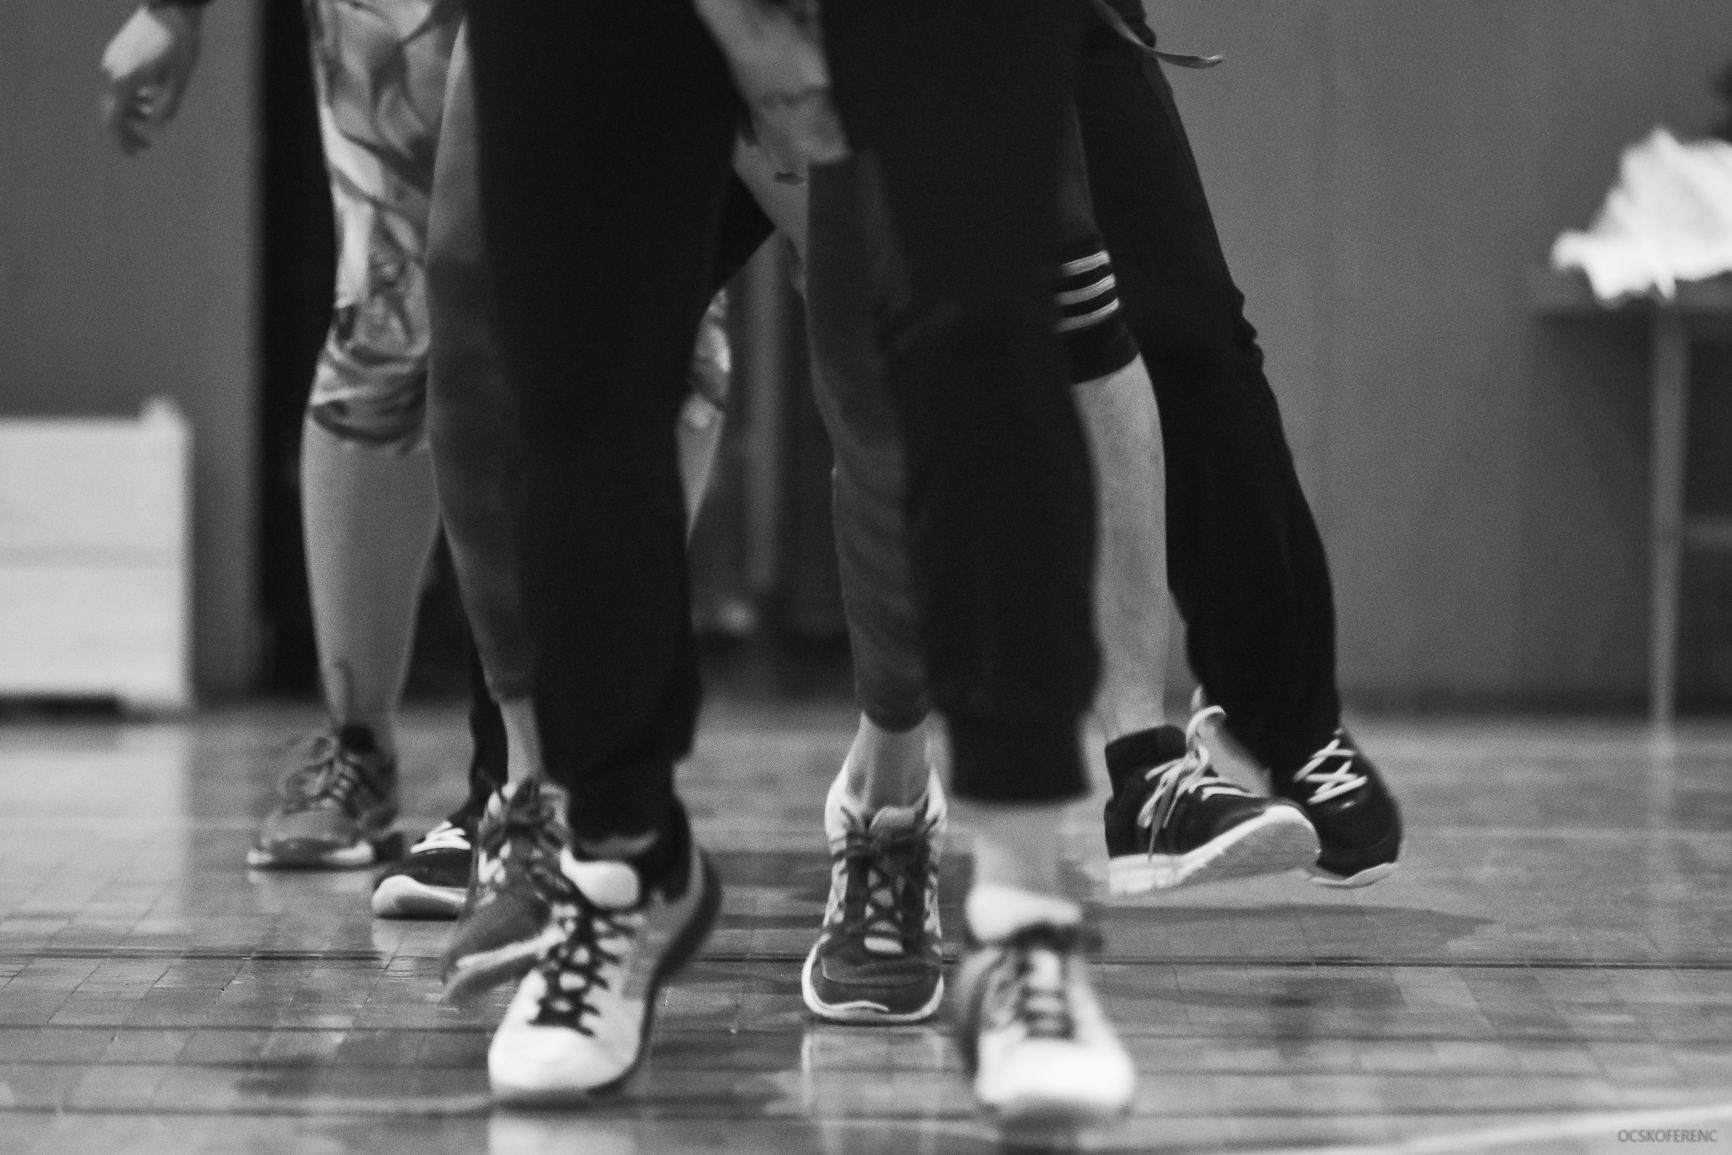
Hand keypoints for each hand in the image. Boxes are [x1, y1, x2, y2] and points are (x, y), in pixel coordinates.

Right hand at [101, 5, 202, 154]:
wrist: (170, 9)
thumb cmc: (180, 45)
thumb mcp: (179, 81)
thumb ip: (165, 107)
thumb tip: (154, 129)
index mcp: (125, 81)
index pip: (114, 121)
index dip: (122, 141)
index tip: (134, 154)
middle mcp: (112, 72)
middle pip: (113, 112)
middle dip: (127, 131)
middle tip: (145, 147)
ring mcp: (111, 61)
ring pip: (116, 97)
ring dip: (131, 113)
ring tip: (150, 118)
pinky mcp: (115, 54)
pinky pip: (118, 83)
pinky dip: (130, 97)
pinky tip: (147, 100)